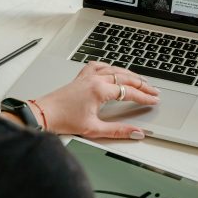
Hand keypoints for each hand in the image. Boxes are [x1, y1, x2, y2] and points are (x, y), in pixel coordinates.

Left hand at [32, 61, 159, 138]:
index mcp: (99, 90)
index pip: (129, 92)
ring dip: (130, 75)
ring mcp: (87, 76)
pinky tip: (114, 69)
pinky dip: (110, 67)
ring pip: (115, 69)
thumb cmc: (64, 120)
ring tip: (141, 81)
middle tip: (154, 91)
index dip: (144, 97)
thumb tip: (136, 132)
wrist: (43, 114)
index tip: (154, 100)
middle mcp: (95, 79)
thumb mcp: (94, 129)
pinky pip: (99, 66)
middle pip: (125, 78)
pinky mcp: (81, 77)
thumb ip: (118, 130)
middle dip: (142, 84)